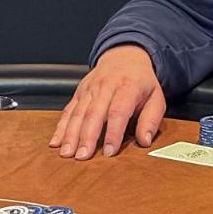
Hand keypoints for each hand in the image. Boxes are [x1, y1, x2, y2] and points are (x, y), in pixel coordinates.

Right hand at [49, 44, 165, 159]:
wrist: (125, 57)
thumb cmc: (141, 82)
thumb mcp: (156, 97)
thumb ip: (151, 120)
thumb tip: (145, 141)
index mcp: (128, 87)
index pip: (118, 111)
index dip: (113, 133)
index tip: (109, 152)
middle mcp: (106, 86)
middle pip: (94, 113)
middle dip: (87, 136)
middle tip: (83, 157)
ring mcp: (90, 89)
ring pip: (78, 112)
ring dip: (71, 134)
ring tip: (67, 153)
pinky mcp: (79, 93)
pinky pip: (68, 110)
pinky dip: (61, 127)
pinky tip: (56, 142)